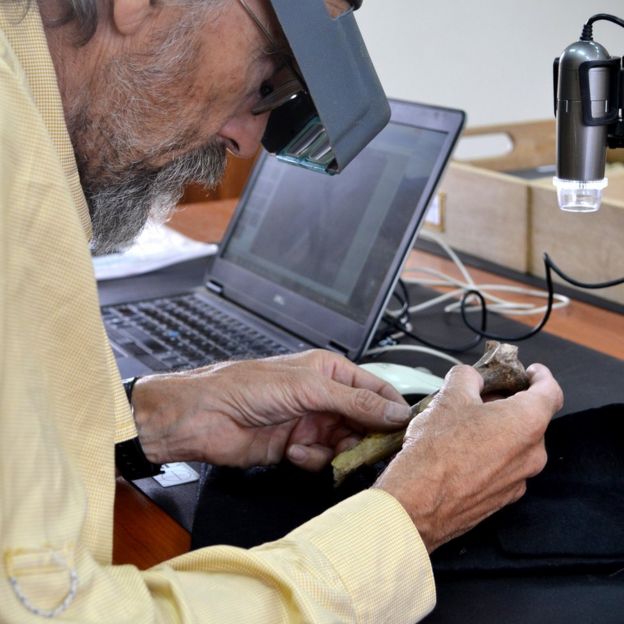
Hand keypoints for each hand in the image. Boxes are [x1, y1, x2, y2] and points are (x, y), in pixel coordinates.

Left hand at [130, 349, 410, 469]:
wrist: (203, 417)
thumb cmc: (246, 386)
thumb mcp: (308, 388)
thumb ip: (354, 402)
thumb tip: (393, 411)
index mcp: (329, 372)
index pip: (374, 390)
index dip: (392, 408)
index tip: (405, 429)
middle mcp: (322, 397)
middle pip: (363, 421)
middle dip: (364, 436)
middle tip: (364, 448)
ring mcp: (309, 423)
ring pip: (344, 444)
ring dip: (335, 450)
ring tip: (317, 446)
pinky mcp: (296, 448)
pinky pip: (321, 459)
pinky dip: (312, 459)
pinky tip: (294, 451)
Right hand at [373, 363, 562, 552]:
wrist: (418, 502)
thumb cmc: (436, 451)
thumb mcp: (448, 396)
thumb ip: (467, 377)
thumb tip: (471, 378)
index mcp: (526, 422)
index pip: (551, 392)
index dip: (541, 377)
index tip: (530, 372)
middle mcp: (531, 454)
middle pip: (529, 418)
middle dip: (507, 403)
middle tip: (480, 396)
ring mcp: (518, 480)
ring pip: (515, 444)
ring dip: (496, 430)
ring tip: (463, 424)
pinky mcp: (502, 498)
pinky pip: (503, 468)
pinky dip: (489, 455)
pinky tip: (460, 451)